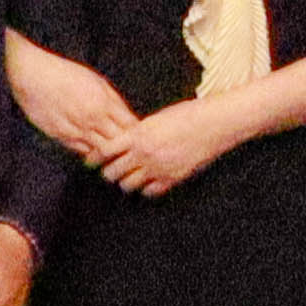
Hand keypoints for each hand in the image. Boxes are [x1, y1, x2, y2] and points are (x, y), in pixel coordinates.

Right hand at [9, 40, 137, 166]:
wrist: (34, 76)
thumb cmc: (66, 75)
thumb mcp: (98, 82)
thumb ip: (114, 102)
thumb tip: (129, 118)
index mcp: (104, 103)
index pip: (131, 127)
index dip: (138, 134)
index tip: (140, 136)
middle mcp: (92, 119)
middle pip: (119, 142)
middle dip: (127, 147)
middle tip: (131, 150)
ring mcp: (76, 129)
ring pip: (101, 151)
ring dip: (109, 154)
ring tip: (115, 154)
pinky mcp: (60, 136)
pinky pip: (82, 151)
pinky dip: (91, 152)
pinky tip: (94, 150)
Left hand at [93, 96, 242, 200]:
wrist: (214, 123)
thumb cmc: (188, 115)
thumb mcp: (156, 119)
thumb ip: (138, 132)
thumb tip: (125, 141)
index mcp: (138, 135)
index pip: (105, 151)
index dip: (95, 157)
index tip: (92, 161)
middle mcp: (145, 153)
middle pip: (112, 172)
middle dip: (109, 172)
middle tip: (110, 171)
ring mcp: (158, 167)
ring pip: (128, 185)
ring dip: (126, 182)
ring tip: (128, 178)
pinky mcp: (172, 177)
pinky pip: (150, 191)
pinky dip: (146, 188)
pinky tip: (148, 182)